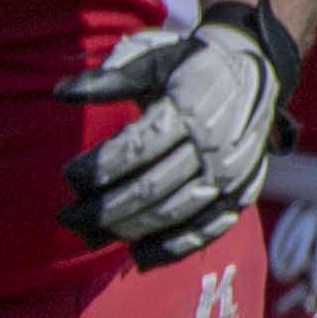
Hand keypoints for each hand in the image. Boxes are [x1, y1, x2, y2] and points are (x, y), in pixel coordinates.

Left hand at [56, 1, 298, 266]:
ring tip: (89, 235)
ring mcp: (232, 173)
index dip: (99, 167)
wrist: (255, 73)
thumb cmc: (190, 68)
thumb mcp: (153, 60)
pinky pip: (210, 227)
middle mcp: (214, 146)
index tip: (69, 177)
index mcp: (189, 111)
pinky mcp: (243, 192)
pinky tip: (141, 256)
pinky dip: (176, 246)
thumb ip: (111, 78)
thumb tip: (61, 92)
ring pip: (175, 211)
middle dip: (103, 208)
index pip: (137, 148)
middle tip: (66, 217)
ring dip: (129, 229)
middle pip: (152, 187)